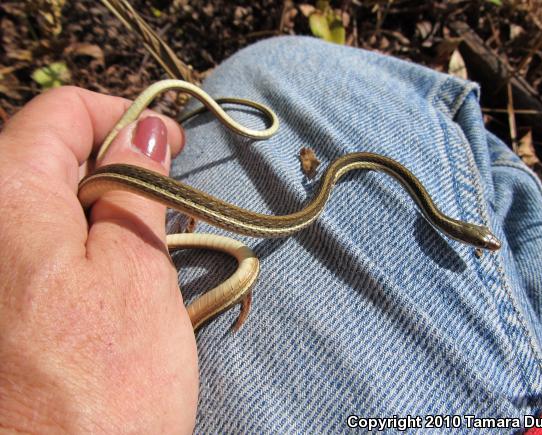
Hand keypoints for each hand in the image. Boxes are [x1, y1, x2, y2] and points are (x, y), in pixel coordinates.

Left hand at [0, 86, 197, 432]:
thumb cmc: (107, 387)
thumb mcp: (137, 270)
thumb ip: (135, 188)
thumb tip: (143, 130)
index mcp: (5, 201)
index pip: (58, 114)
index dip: (122, 116)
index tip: (170, 142)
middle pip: (47, 155)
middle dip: (114, 165)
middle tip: (167, 203)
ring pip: (48, 204)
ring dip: (103, 208)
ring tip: (148, 246)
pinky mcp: (3, 305)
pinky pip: (39, 246)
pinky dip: (83, 244)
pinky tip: (114, 278)